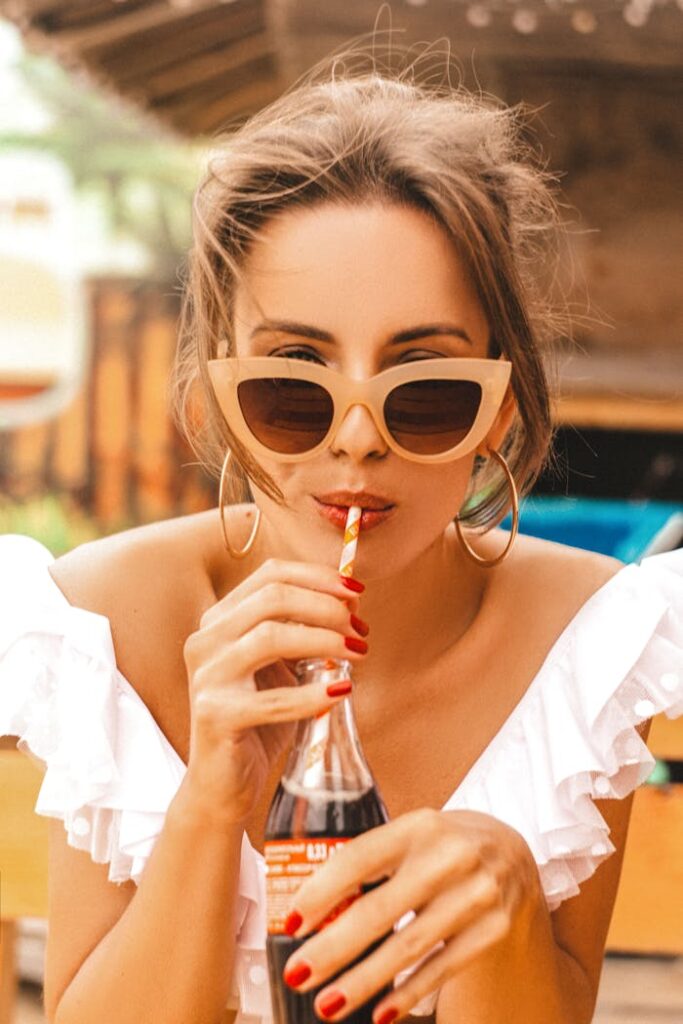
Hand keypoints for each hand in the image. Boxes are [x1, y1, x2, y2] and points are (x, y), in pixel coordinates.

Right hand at [180, 558, 367, 826]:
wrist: (222, 785)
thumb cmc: (258, 721)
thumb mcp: (282, 668)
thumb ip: (304, 634)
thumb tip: (351, 607)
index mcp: (219, 620)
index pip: (271, 575)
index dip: (319, 577)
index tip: (357, 592)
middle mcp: (205, 640)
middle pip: (273, 598)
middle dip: (327, 607)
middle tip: (359, 630)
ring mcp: (207, 677)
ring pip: (271, 636)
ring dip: (325, 640)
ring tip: (357, 654)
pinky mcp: (214, 715)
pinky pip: (274, 699)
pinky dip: (314, 693)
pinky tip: (341, 690)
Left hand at [281, 808, 539, 1021]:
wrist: (511, 853)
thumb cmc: (441, 846)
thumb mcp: (410, 836)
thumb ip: (369, 863)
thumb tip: (310, 912)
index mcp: (417, 826)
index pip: (358, 858)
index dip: (321, 892)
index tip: (290, 923)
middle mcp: (449, 856)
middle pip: (380, 909)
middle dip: (333, 948)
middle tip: (297, 974)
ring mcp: (476, 893)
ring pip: (409, 946)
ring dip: (364, 980)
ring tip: (327, 1004)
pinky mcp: (494, 927)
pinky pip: (443, 966)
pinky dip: (409, 993)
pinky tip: (381, 1013)